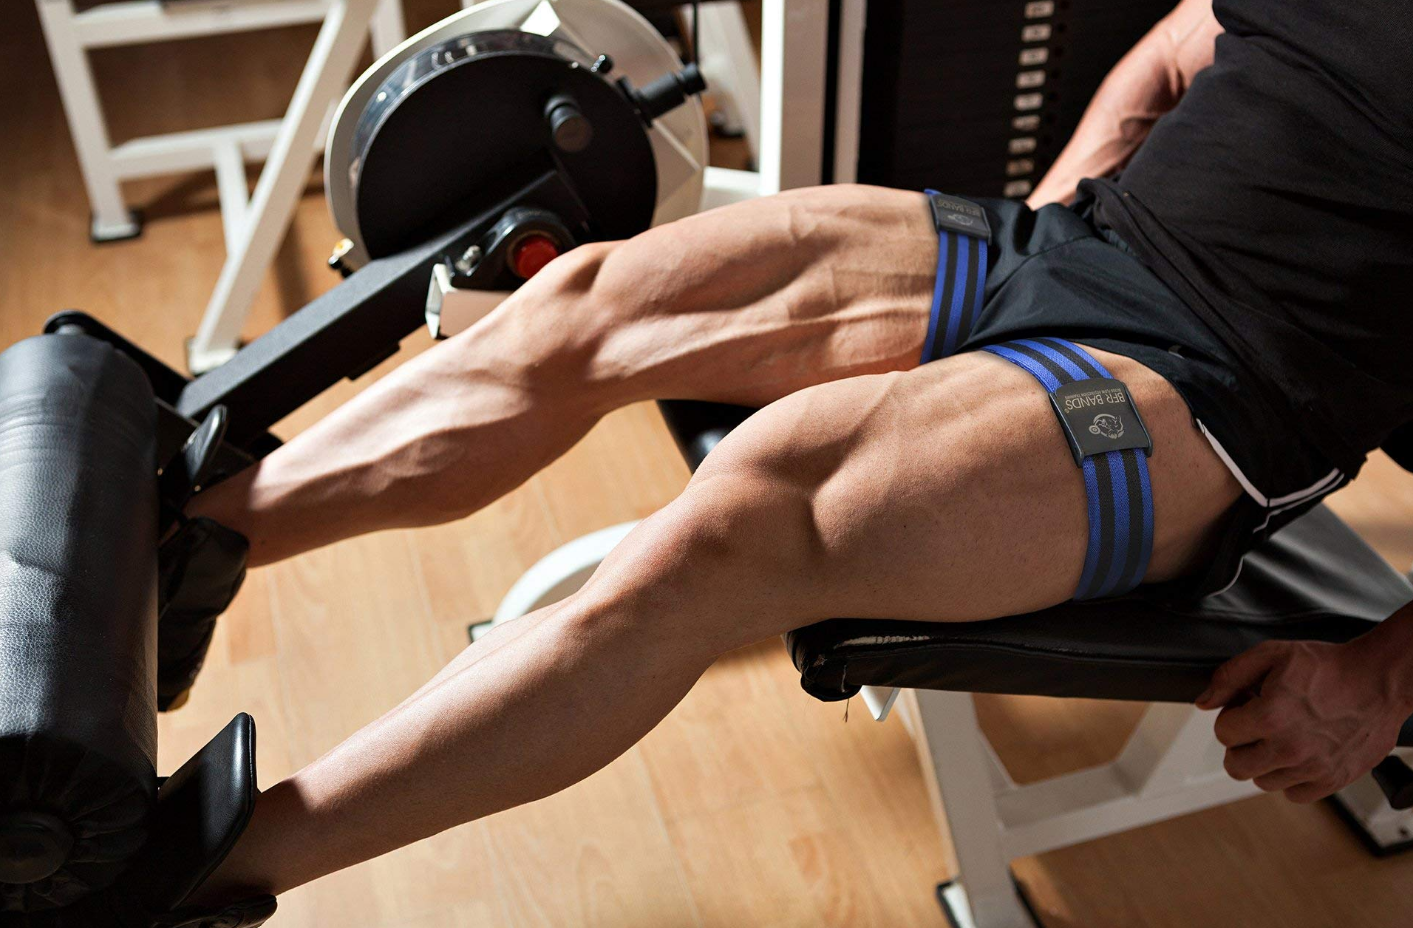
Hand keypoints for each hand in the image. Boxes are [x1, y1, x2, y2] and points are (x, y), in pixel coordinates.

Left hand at [1196, 637, 1412, 802]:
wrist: (1380, 680)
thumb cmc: (1329, 666)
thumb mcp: (1272, 654)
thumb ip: (1230, 676)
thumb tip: (1203, 702)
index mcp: (1271, 716)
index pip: (1223, 732)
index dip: (1231, 716)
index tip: (1246, 706)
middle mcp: (1290, 748)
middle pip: (1235, 766)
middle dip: (1239, 744)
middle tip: (1256, 727)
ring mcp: (1313, 769)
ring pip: (1262, 781)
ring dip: (1265, 761)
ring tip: (1282, 736)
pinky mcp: (1333, 781)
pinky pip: (1294, 794)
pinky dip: (1291, 778)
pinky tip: (1299, 754)